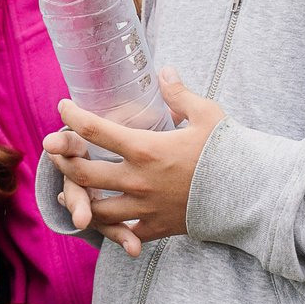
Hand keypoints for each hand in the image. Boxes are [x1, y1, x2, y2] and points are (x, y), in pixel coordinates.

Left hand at [43, 68, 225, 256]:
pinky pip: (124, 232)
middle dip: (62, 161)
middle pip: (83, 173)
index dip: (72, 116)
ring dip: (77, 198)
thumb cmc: (228, 151)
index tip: (63, 107)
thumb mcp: (206, 113)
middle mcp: (138, 180)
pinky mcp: (156, 227)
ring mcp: (145, 207)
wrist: (250, 194)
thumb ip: (179, 93)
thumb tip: (164, 70)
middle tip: (54, 149)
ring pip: (96, 209)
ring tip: (67, 189)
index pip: (94, 130)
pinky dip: (109, 229)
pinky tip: (99, 220)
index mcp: (145, 149)